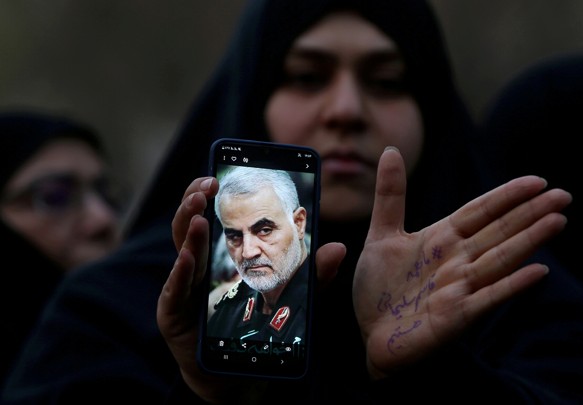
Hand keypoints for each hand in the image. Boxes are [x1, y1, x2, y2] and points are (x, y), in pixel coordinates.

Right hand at [158, 177, 345, 402]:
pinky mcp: (173, 314)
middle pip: (190, 226)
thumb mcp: (293, 296)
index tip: (217, 174)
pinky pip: (175, 290)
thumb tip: (337, 247)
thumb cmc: (260, 329)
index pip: (212, 217)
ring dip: (189, 229)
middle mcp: (195, 267)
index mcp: (219, 255)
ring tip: (198, 211)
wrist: (237, 373)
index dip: (209, 194)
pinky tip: (187, 256)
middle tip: (206, 184)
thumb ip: (312, 275)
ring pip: (181, 251)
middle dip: (195, 201)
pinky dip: (180, 271)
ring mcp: (181, 289)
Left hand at [353, 146, 570, 378]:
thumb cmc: (379, 289)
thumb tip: (391, 149)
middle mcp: (457, 261)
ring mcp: (460, 288)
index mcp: (442, 238)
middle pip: (499, 231)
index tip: (537, 181)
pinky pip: (488, 297)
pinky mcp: (456, 317)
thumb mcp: (381, 235)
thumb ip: (391, 195)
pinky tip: (539, 271)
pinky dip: (512, 285)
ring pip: (500, 259)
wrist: (370, 336)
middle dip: (531, 213)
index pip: (481, 211)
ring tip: (557, 221)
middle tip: (564, 196)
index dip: (508, 196)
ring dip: (529, 241)